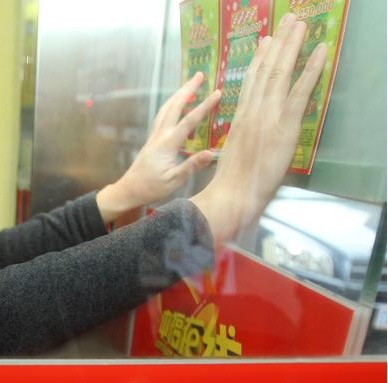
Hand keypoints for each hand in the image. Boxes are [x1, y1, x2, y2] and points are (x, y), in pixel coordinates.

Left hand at [97, 71, 220, 223]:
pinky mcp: (152, 140)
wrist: (129, 190)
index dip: (204, 106)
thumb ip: (192, 165)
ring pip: (166, 109)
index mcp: (167, 144)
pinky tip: (178, 107)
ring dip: (178, 95)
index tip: (217, 93)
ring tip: (190, 85)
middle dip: (188, 89)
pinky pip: (162, 117)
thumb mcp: (174, 180)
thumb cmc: (151, 187)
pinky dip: (171, 107)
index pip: (189, 121)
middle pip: (174, 106)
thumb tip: (211, 153)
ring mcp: (154, 136)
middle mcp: (160, 135)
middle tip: (200, 74)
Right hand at [192, 12, 326, 244]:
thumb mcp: (234, 156)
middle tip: (289, 19)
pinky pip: (300, 91)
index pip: (252, 82)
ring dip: (293, 45)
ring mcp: (268, 116)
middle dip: (279, 42)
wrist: (231, 196)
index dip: (261, 59)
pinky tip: (320, 50)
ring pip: (281, 72)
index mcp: (241, 118)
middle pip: (267, 69)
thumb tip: (247, 137)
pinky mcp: (284, 125)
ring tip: (301, 23)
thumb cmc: (230, 186)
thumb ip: (243, 140)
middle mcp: (253, 111)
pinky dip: (311, 69)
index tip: (267, 40)